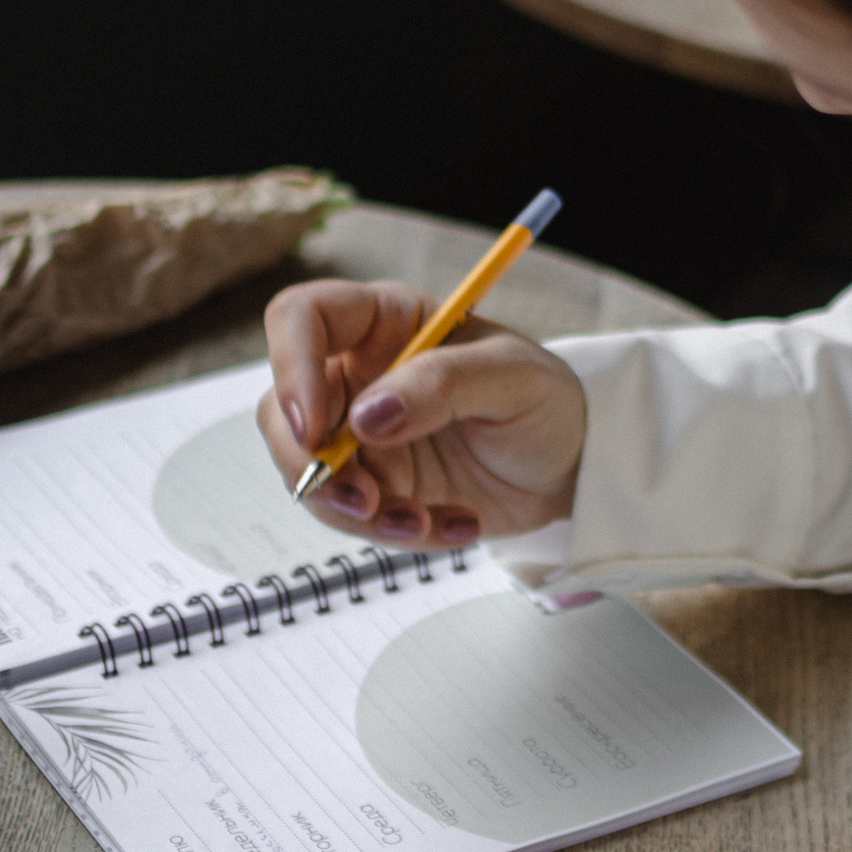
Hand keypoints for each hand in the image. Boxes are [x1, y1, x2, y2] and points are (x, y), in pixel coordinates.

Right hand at [258, 278, 585, 546]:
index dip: (290, 365)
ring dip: (356, 512)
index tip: (316, 427)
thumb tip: (368, 416)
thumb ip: (441, 384)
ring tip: (424, 521)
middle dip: (308, 464)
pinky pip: (352, 517)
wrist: (570, 466)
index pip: (301, 318)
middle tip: (365, 500)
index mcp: (384, 321)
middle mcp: (358, 374)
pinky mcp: (375, 486)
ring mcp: (359, 435)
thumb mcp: (513, 377)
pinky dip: (395, 532)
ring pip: (307, 473)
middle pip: (281, 408)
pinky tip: (453, 524)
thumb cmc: (545, 400)